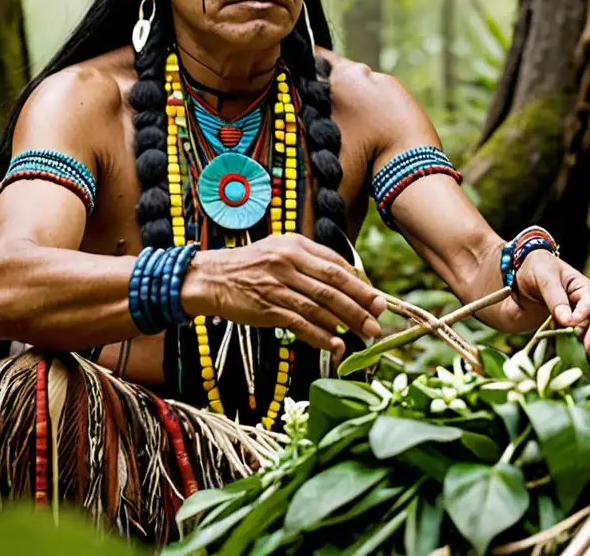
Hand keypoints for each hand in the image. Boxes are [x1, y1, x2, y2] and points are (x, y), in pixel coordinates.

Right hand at [181, 234, 385, 355]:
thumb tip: (347, 280)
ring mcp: (278, 286)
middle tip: (378, 319)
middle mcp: (288, 262)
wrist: (210, 278)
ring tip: (365, 335)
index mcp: (295, 245)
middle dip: (361, 304)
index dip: (360, 283)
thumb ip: (310, 261)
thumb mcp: (279, 251)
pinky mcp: (267, 308)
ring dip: (347, 322)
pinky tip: (336, 344)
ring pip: (321, 306)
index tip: (376, 298)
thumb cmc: (249, 266)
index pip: (336, 264)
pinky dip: (321, 335)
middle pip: (334, 285)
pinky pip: (301, 323)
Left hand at [481, 250, 589, 362]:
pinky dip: (577, 351)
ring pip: (589, 333)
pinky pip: (575, 342)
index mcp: (583, 287)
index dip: (584, 313)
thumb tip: (568, 320)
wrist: (516, 278)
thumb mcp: (543, 275)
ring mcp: (576, 319)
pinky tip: (579, 363)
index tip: (572, 323)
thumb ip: (555, 296)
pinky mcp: (565, 331)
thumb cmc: (534, 269)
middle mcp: (585, 304)